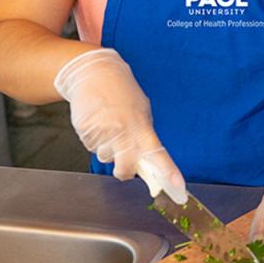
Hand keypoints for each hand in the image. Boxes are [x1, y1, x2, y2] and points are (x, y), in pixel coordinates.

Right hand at [54, 48, 186, 203]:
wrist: (94, 73)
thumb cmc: (122, 92)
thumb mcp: (141, 111)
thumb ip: (144, 136)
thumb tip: (148, 162)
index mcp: (141, 127)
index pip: (158, 155)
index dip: (169, 174)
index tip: (179, 189)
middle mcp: (122, 133)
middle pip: (125, 170)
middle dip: (125, 171)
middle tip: (125, 161)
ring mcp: (102, 133)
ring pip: (105, 157)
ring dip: (108, 149)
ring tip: (109, 125)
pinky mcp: (85, 132)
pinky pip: (92, 147)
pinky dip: (95, 139)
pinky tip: (97, 122)